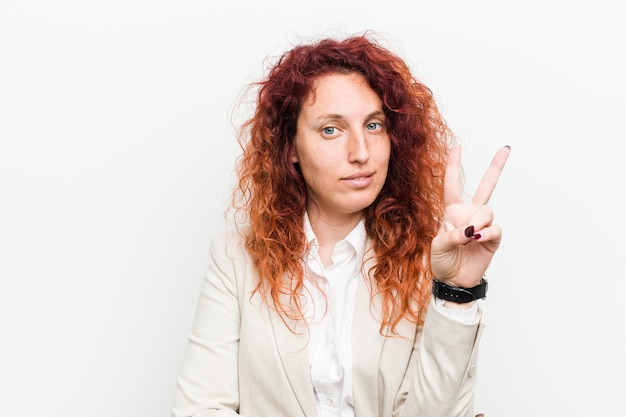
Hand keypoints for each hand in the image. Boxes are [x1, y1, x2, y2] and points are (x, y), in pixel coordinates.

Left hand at [430, 145, 509, 287]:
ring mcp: (483, 225)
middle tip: (506, 149)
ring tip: (469, 236)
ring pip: (487, 210)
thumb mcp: (438, 246)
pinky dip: (486, 232)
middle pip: (485, 187)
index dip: (454, 167)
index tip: (456, 148)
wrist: (454, 280)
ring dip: (477, 221)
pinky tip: (478, 238)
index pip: (453, 186)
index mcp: (452, 211)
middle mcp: (469, 214)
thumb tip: (470, 230)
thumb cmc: (442, 261)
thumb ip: (451, 235)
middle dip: (496, 167)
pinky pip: (494, 228)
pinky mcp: (492, 238)